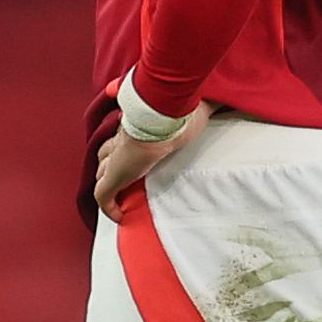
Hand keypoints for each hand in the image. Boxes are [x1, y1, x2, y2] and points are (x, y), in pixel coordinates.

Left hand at [92, 104, 211, 221]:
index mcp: (137, 125)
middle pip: (105, 155)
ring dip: (109, 185)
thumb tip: (219, 105)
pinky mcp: (113, 175)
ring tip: (121, 197)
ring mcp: (116, 158)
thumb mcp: (191, 112)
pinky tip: (119, 217)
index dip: (124, 147)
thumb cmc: (179, 114)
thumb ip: (200, 109)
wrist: (164, 120)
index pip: (123, 136)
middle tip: (121, 176)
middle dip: (109, 165)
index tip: (135, 155)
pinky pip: (103, 196)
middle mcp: (122, 140)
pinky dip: (108, 208)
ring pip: (102, 174)